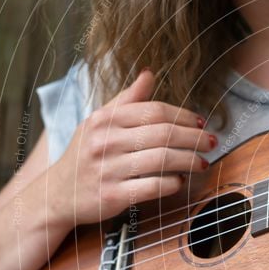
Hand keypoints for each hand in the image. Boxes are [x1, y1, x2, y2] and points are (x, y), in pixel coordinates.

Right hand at [48, 68, 217, 226]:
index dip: (184, 115)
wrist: (55, 195)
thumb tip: (149, 74)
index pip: (154, 111)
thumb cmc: (84, 156)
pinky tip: (181, 181)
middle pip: (164, 134)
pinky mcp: (113, 196)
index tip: (201, 121)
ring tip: (203, 162)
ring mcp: (109, 169)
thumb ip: (126, 100)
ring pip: (163, 159)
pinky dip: (172, 183)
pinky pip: (153, 186)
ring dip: (190, 160)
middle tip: (212, 142)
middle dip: (194, 137)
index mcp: (105, 120)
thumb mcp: (98, 123)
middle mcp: (106, 141)